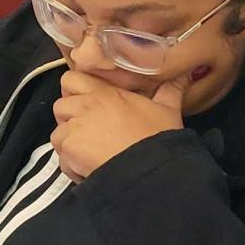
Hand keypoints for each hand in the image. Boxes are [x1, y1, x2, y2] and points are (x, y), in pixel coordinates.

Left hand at [50, 70, 188, 180]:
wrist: (151, 170)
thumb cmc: (160, 140)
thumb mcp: (168, 110)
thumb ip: (171, 90)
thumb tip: (187, 73)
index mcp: (106, 93)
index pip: (72, 78)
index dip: (73, 91)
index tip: (84, 103)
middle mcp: (86, 106)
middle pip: (60, 106)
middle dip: (68, 119)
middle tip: (86, 132)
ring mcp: (75, 126)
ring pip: (57, 132)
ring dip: (70, 144)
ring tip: (90, 154)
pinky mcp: (69, 148)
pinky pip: (60, 156)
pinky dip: (71, 165)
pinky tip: (90, 169)